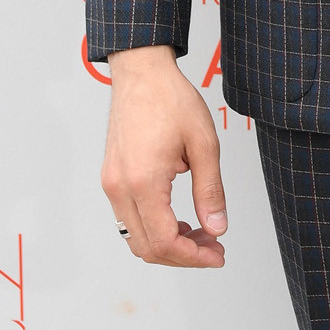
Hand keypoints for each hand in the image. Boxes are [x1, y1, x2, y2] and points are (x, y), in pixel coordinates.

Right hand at [101, 44, 227, 268]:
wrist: (142, 72)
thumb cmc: (171, 99)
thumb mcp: (204, 143)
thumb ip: (210, 191)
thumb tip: (217, 229)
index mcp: (143, 181)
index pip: (164, 242)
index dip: (193, 257)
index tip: (218, 254)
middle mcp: (120, 188)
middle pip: (146, 248)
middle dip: (183, 255)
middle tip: (214, 246)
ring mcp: (112, 184)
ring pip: (135, 238)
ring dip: (167, 244)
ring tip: (200, 233)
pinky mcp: (111, 178)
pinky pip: (129, 219)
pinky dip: (154, 228)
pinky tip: (178, 218)